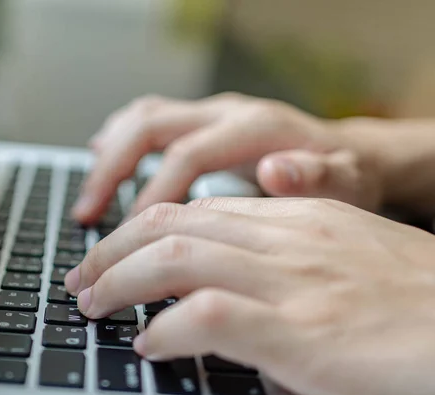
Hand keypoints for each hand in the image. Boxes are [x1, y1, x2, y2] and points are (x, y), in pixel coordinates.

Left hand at [65, 198, 434, 394]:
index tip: (111, 254)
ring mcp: (292, 280)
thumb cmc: (412, 300)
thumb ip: (279, 260)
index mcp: (293, 217)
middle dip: (111, 250)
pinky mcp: (302, 330)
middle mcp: (285, 238)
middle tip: (80, 278)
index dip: (139, 230)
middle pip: (170, 225)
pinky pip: (209, 316)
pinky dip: (167, 329)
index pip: (194, 209)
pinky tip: (149, 343)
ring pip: (176, 259)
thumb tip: (221, 284)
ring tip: (92, 305)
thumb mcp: (339, 258)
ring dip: (119, 281)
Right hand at [72, 93, 383, 223]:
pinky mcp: (202, 123)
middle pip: (149, 127)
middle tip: (85, 216)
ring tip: (86, 201)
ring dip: (107, 156)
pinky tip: (102, 162)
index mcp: (255, 129)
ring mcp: (210, 114)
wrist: (350, 153)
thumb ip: (315, 178)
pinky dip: (119, 141)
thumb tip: (274, 171)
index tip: (129, 240)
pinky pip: (148, 121)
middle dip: (110, 171)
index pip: (186, 156)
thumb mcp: (346, 184)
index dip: (153, 196)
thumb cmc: (345, 176)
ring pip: (141, 118)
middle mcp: (226, 113)